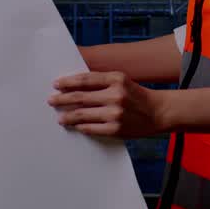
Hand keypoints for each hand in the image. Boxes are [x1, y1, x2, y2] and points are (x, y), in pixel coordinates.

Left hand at [48, 71, 167, 138]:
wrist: (158, 112)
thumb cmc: (136, 96)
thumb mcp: (122, 81)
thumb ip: (102, 82)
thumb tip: (74, 87)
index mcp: (116, 78)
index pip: (85, 79)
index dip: (68, 82)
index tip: (56, 84)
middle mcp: (115, 95)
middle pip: (80, 97)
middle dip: (62, 99)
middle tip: (51, 100)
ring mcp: (115, 113)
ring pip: (82, 114)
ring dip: (68, 116)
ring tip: (60, 117)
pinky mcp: (115, 129)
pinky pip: (91, 128)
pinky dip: (81, 127)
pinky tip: (76, 126)